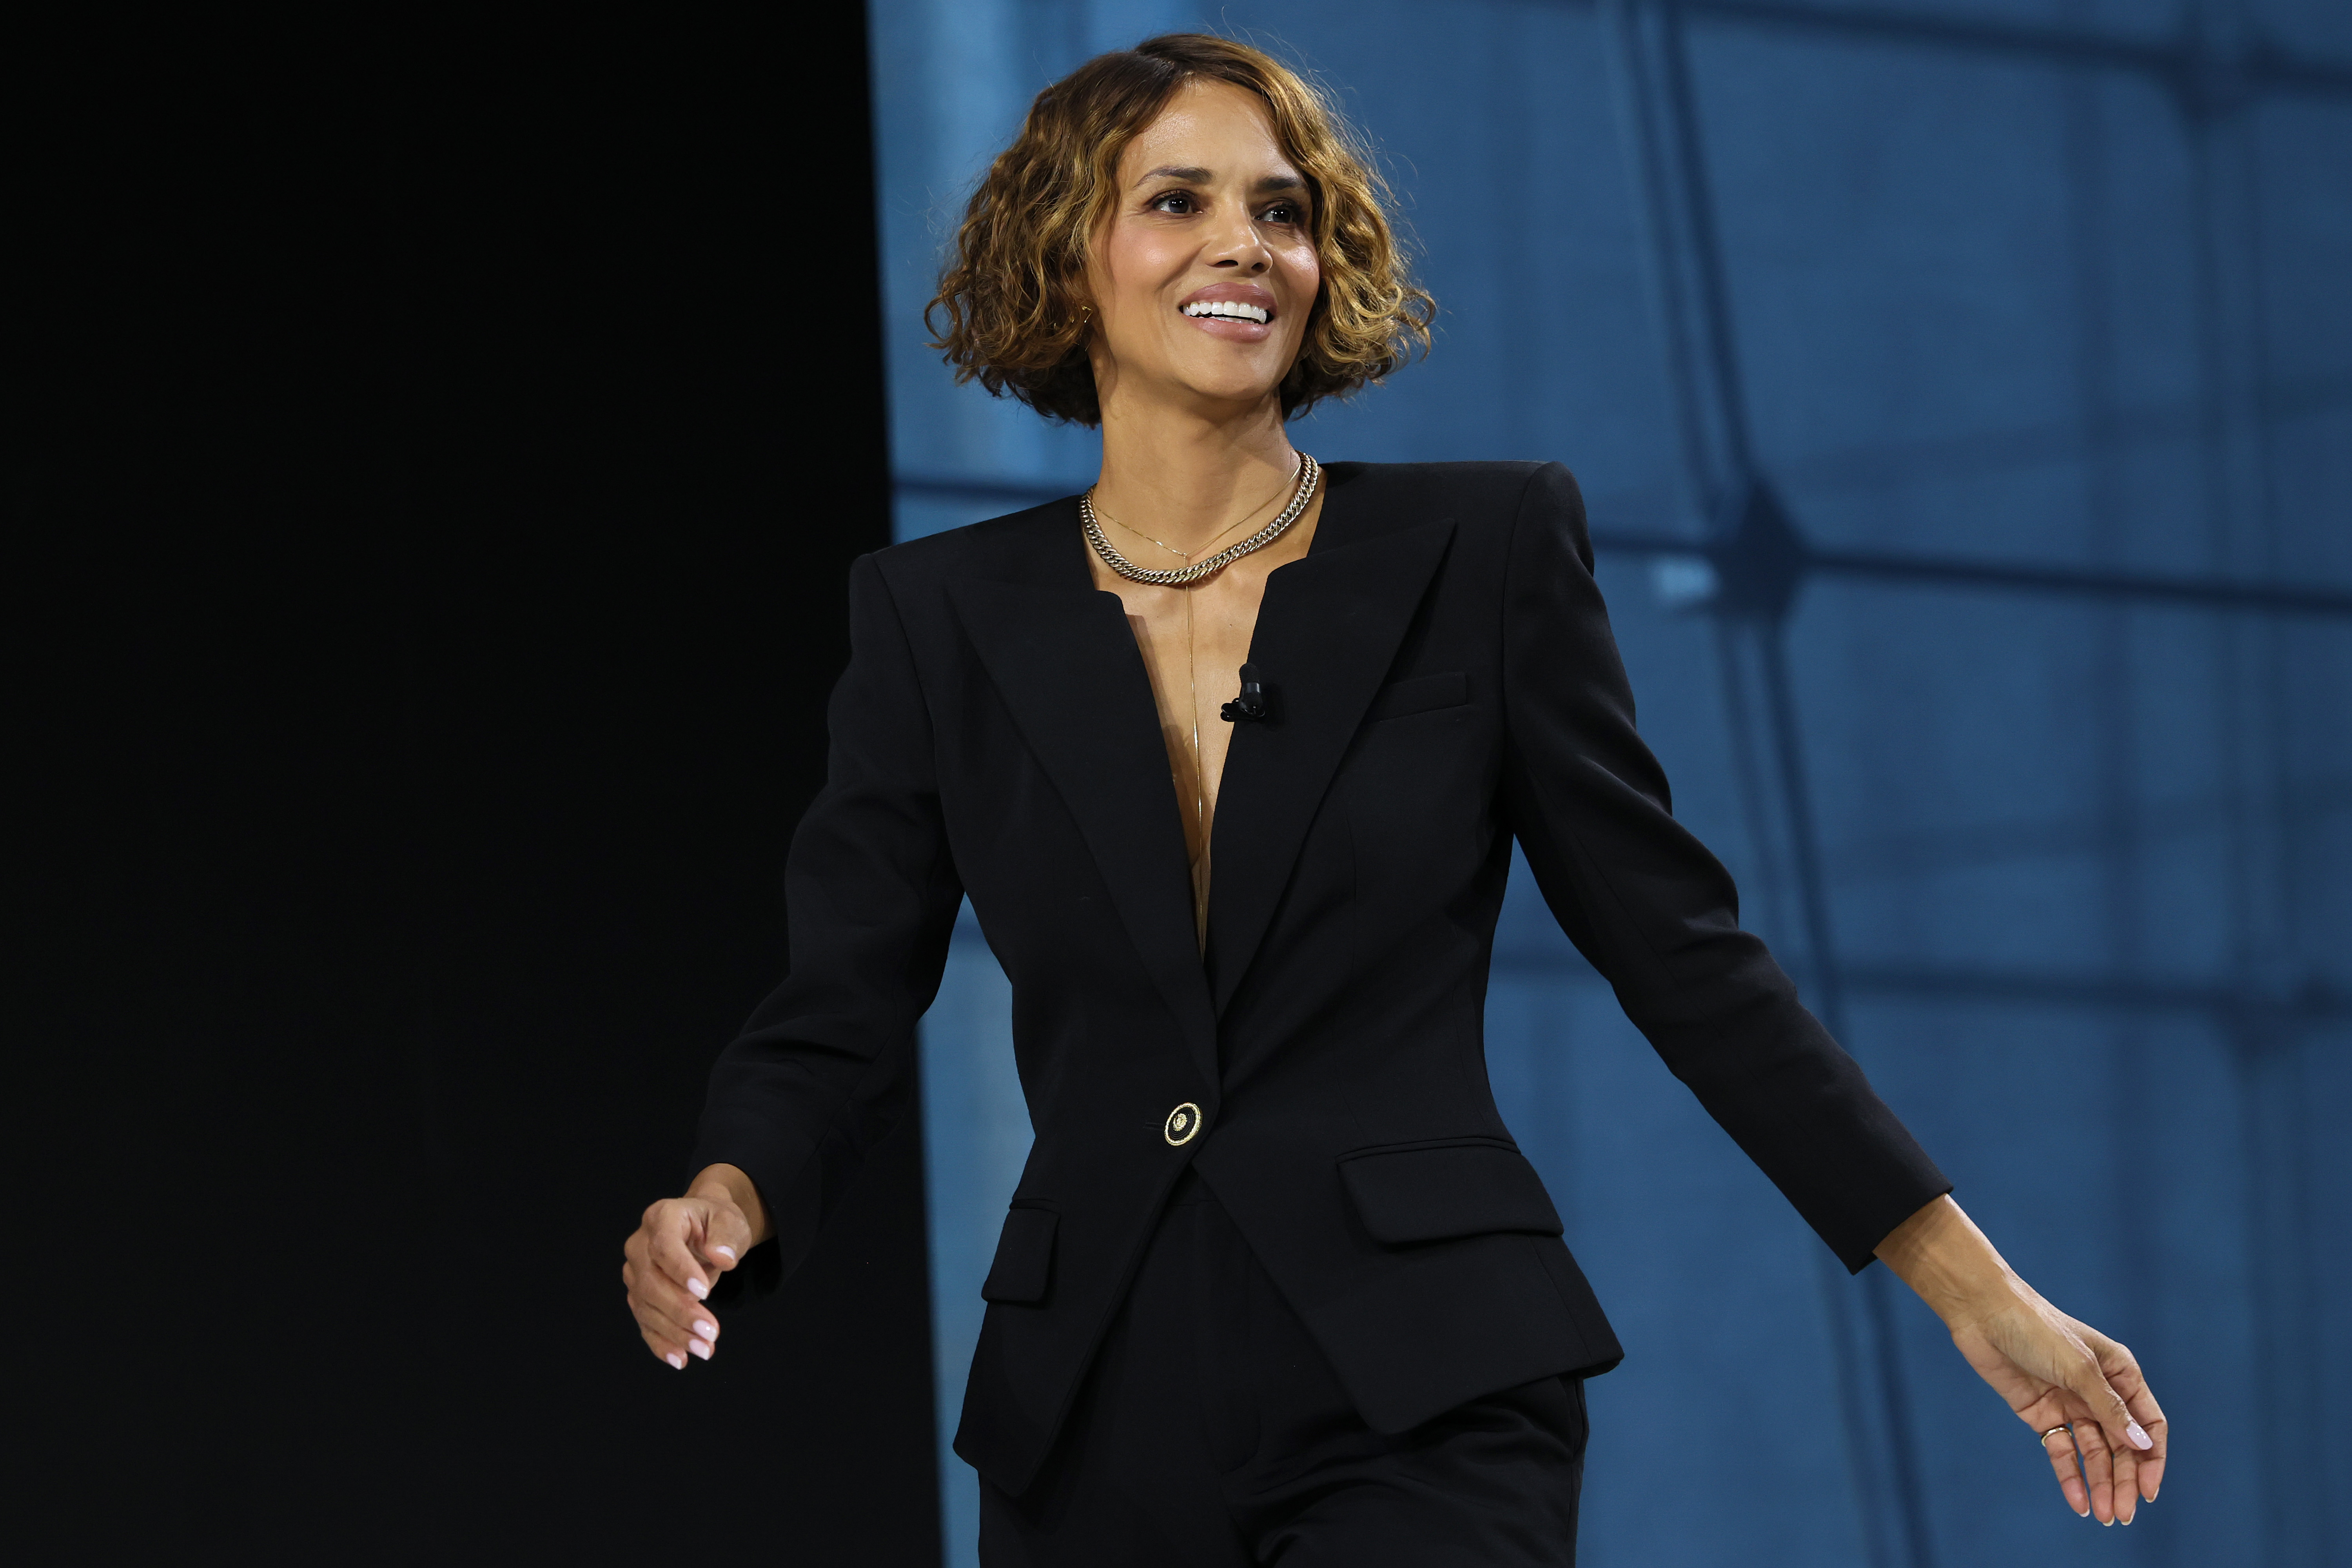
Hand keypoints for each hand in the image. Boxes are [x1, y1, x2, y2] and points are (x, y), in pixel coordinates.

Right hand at [620, 1163, 763, 1370]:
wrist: (703, 1230)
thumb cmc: (715, 1223)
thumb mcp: (730, 1221)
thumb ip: (726, 1237)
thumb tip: (722, 1258)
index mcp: (661, 1218)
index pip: (664, 1246)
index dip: (681, 1270)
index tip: (705, 1293)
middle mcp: (639, 1246)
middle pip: (650, 1283)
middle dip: (680, 1311)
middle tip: (711, 1331)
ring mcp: (635, 1273)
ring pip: (646, 1308)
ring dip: (675, 1333)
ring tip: (705, 1349)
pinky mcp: (639, 1297)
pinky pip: (645, 1324)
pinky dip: (662, 1344)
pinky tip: (680, 1359)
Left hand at [1875, 1196, 2166, 1525]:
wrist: (1984, 1313)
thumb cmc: (2037, 1328)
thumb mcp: (2080, 1368)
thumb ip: (2110, 1409)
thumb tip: (2142, 1445)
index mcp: (2120, 1374)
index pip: (2147, 1424)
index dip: (2151, 1459)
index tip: (2148, 1491)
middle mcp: (2099, 1393)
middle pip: (2121, 1446)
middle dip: (2124, 1481)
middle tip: (2123, 1515)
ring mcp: (2070, 1405)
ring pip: (2093, 1453)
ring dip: (2099, 1484)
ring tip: (2104, 1516)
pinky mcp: (2042, 1414)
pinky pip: (2061, 1450)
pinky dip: (2070, 1475)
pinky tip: (2078, 1502)